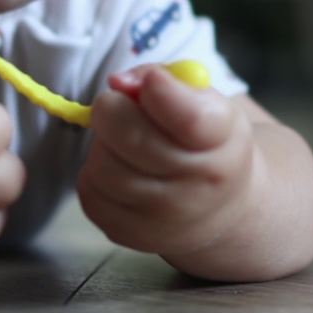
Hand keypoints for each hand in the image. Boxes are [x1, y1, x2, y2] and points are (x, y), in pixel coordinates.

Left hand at [77, 65, 255, 257]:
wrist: (217, 208)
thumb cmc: (204, 142)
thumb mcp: (203, 100)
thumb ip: (164, 77)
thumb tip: (118, 82)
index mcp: (223, 141)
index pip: (189, 117)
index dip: (161, 91)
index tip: (154, 82)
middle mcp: (198, 186)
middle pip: (131, 138)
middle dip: (113, 109)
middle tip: (118, 106)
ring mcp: (165, 218)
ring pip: (103, 165)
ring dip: (103, 145)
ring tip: (122, 144)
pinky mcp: (131, 235)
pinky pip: (89, 191)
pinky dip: (94, 174)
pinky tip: (119, 169)